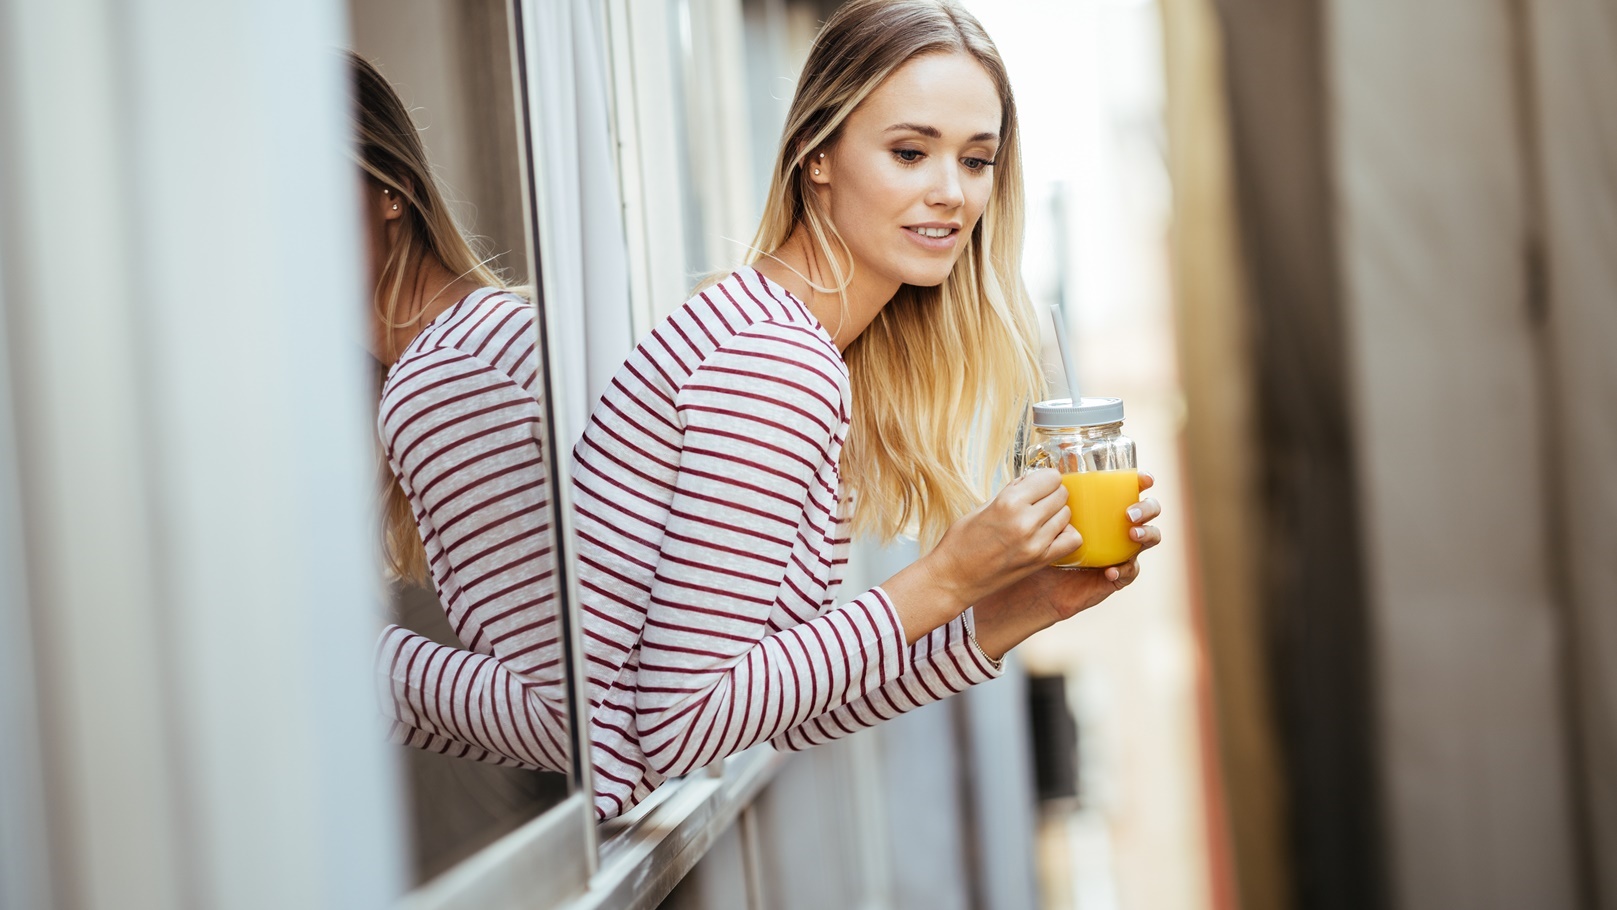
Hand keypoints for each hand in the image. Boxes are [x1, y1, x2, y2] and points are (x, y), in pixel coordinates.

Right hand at [924, 468, 1079, 606]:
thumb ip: (1012, 493)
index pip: (1050, 478)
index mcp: (1008, 503)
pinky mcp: (1040, 561)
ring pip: (1067, 515)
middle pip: (1061, 494)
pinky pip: (1072, 540)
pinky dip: (1066, 534)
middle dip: (1052, 494)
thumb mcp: (983, 507)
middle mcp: (1025, 522)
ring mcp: (1035, 544)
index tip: (1038, 484)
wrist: (953, 578)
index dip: (1045, 479)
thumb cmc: (961, 542)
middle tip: (1038, 501)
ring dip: (1057, 513)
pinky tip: (1051, 534)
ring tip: (1040, 518)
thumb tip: (1034, 481)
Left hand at [970, 471, 1162, 659]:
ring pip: (1149, 538)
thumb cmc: (1035, 544)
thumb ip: (1046, 495)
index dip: (1141, 481)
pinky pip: (1130, 572)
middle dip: (1147, 507)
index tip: (1143, 477)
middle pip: (1148, 510)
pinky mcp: (1114, 576)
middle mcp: (1115, 527)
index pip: (1129, 489)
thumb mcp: (1039, 515)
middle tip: (1129, 512)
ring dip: (1146, 534)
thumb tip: (1045, 470)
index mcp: (1101, 508)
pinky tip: (1110, 569)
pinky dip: (1125, 569)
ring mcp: (1119, 551)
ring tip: (1131, 534)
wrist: (1031, 582)